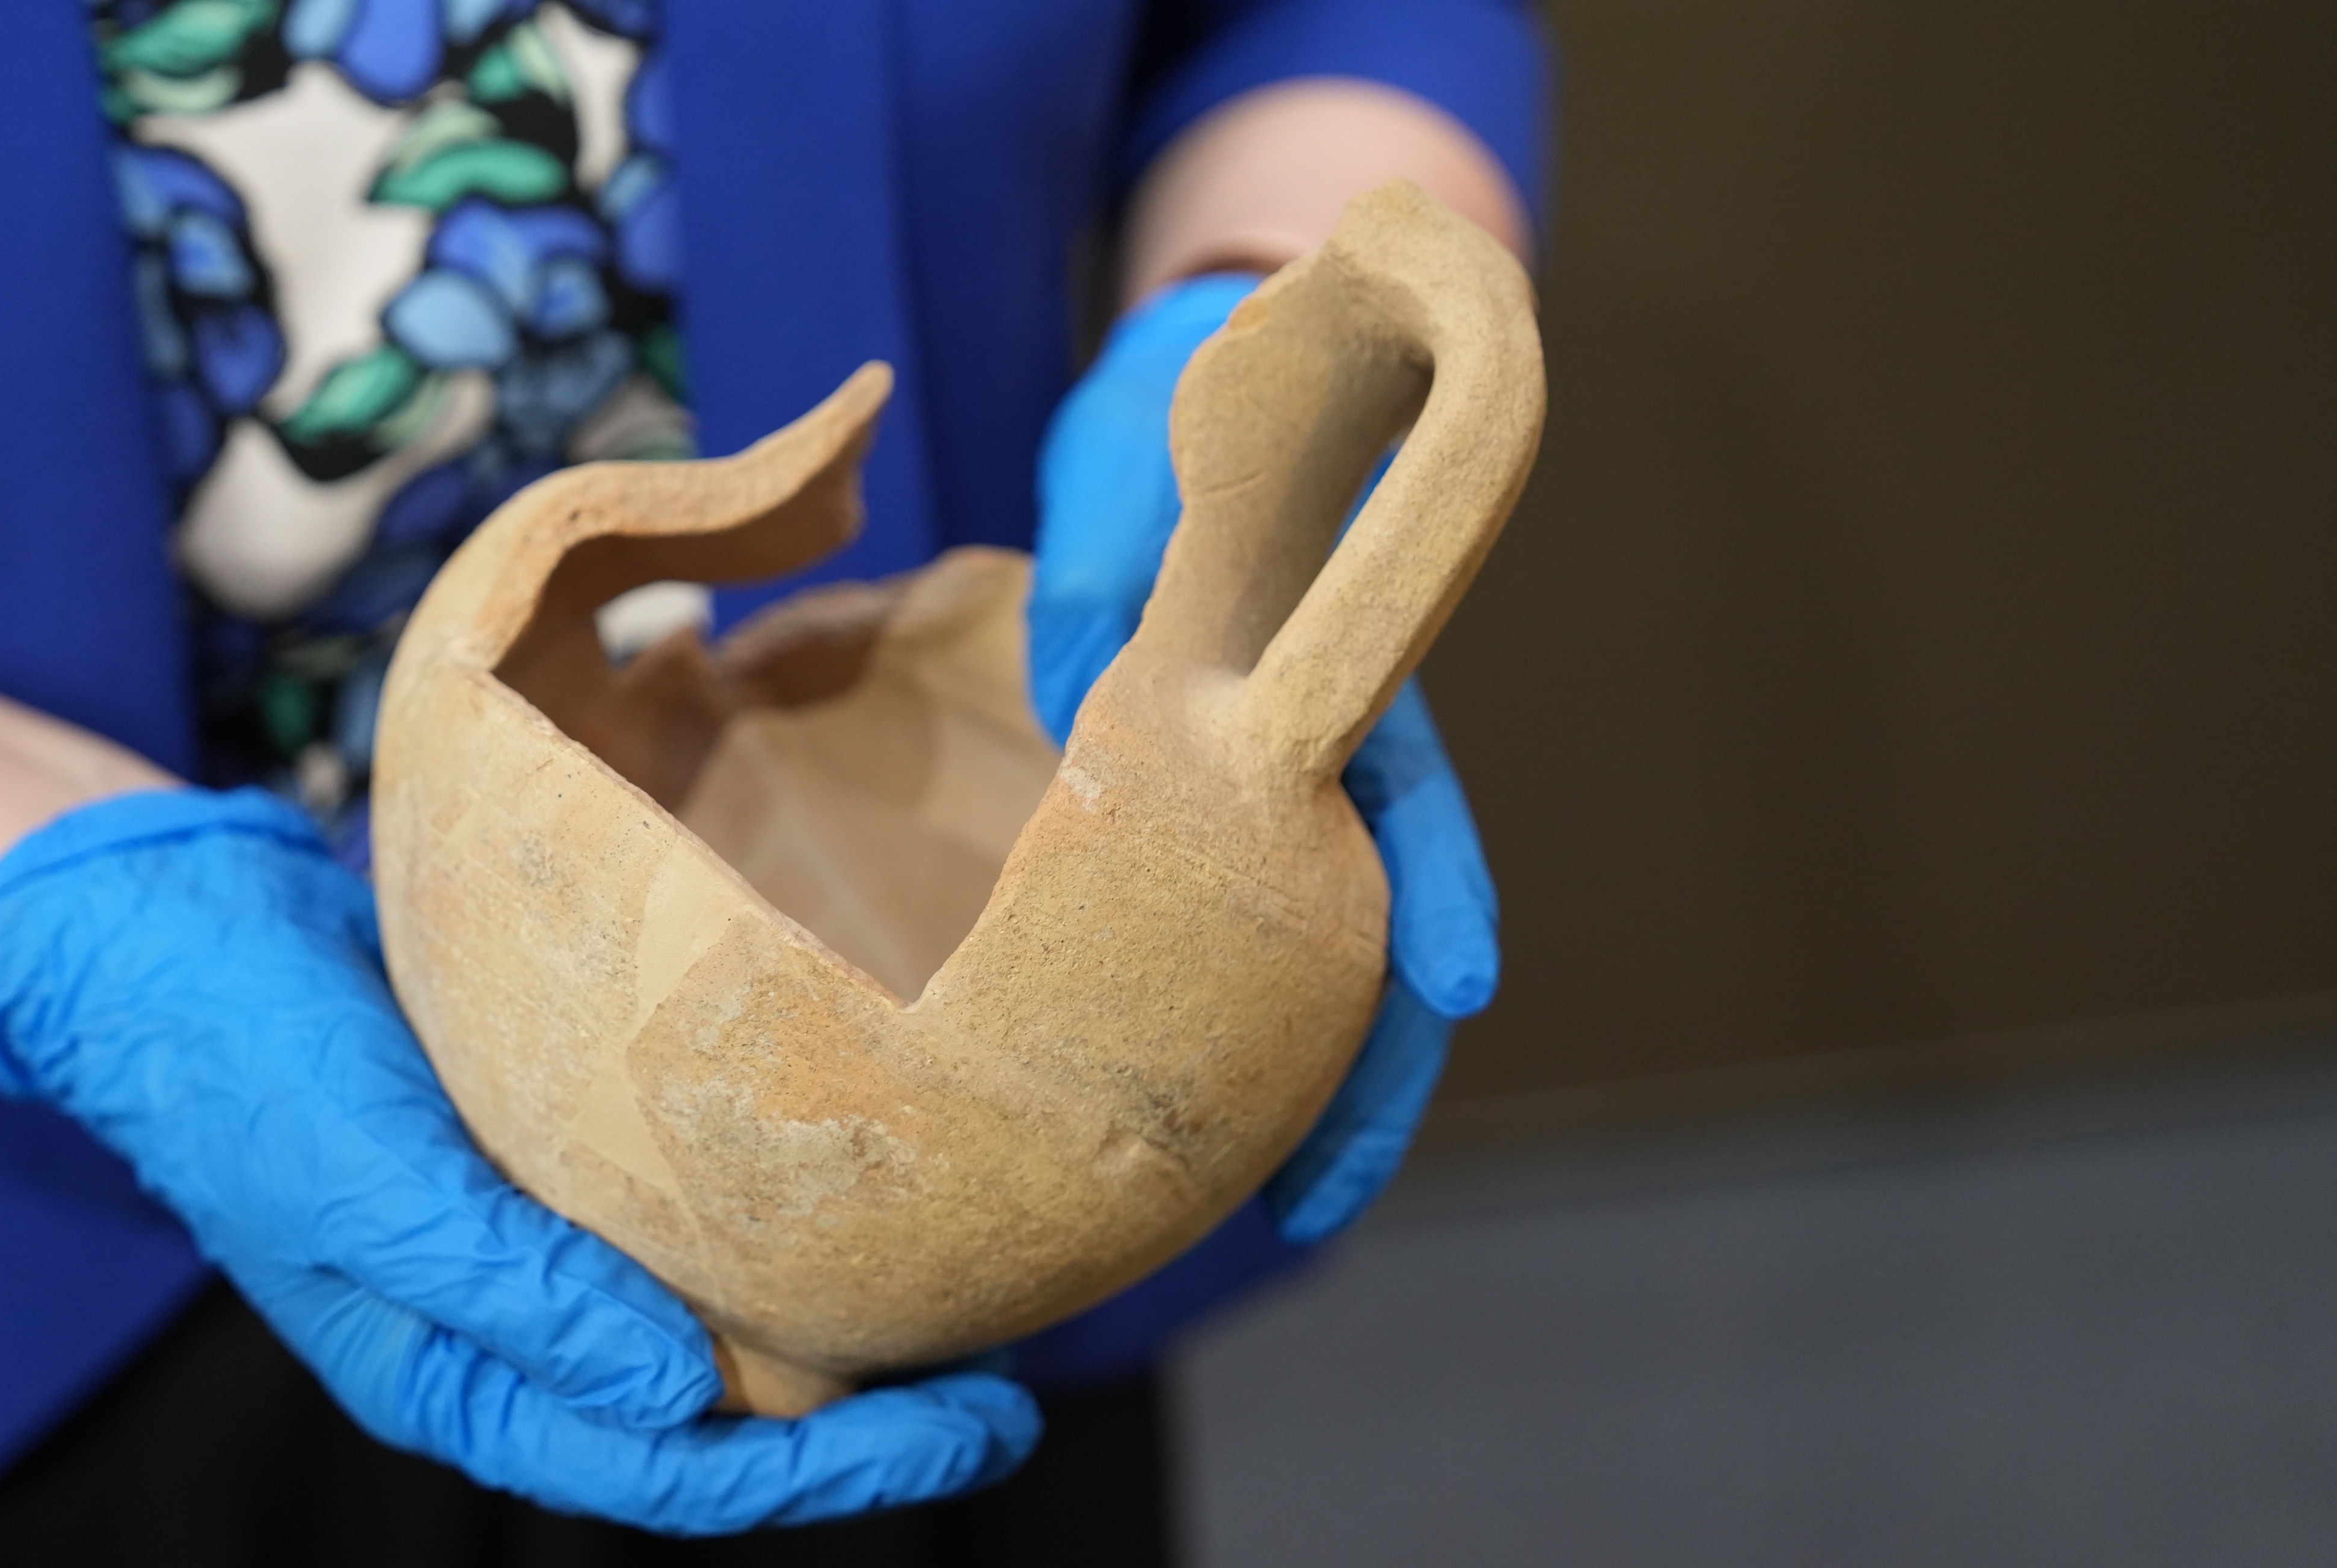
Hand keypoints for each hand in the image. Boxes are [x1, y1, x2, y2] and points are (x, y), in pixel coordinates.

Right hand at [0, 788, 1037, 1531]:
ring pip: (709, 1311)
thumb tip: (678, 1390)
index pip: (670, 1468)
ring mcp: (529, 1236)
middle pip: (714, 1411)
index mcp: (454, 1374)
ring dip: (833, 1315)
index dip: (832, 1474)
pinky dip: (768, 1210)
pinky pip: (679, 1207)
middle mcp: (507, 1323)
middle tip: (1012, 1376)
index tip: (974, 1430)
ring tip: (964, 1285)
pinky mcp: (544, 1143)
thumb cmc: (228, 1061)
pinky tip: (848, 1175)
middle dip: (865, 1417)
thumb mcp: (362, 1180)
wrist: (156, 922)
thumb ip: (511, 1288)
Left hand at [1029, 274, 1500, 1244]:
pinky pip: (1240, 937)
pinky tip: (1179, 1116)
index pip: (1416, 806)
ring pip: (1324, 968)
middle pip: (1384, 940)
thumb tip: (1073, 696)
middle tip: (1318, 1205)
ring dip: (1305, 1091)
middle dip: (1369, 1079)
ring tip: (1267, 1216)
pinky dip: (1229, 1030)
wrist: (1216, 375)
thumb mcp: (1131, 462)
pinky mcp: (1219, 808)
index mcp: (1348, 678)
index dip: (1440, 901)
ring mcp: (1290, 795)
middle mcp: (1338, 758)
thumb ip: (1103, 566)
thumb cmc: (1186, 413)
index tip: (1457, 997)